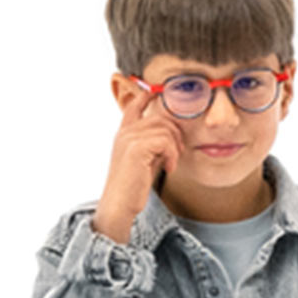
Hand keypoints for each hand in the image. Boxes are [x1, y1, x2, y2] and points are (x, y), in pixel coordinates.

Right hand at [93, 88, 185, 241]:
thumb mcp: (146, 161)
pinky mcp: (136, 149)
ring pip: (165, 129)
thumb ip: (155, 145)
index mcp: (124, 134)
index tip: (156, 92)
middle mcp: (125, 132)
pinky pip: (165, 141)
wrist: (120, 204)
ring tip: (171, 163)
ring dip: (174, 148)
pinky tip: (169, 168)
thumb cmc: (134, 186)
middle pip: (160, 118)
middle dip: (175, 134)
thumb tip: (173, 135)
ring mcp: (129, 139)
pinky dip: (172, 155)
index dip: (146, 96)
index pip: (133, 106)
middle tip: (177, 153)